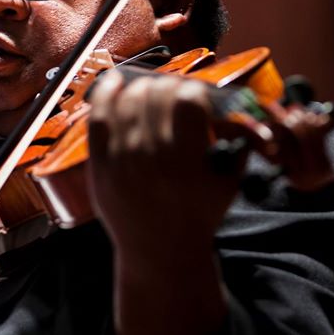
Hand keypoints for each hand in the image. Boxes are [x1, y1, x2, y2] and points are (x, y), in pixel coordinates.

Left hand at [86, 70, 239, 263]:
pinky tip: (114, 82)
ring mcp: (122, 160)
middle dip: (170, 87)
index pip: (188, 99)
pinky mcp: (100, 165)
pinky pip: (98, 118)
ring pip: (128, 99)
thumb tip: (232, 104)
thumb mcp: (228, 183)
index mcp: (187, 161)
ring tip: (151, 93)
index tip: (196, 97)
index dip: (194, 91)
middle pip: (158, 93)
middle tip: (175, 96)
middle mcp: (152, 157)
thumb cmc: (198, 216)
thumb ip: (235, 142)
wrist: (160, 252)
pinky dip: (105, 93)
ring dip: (143, 88)